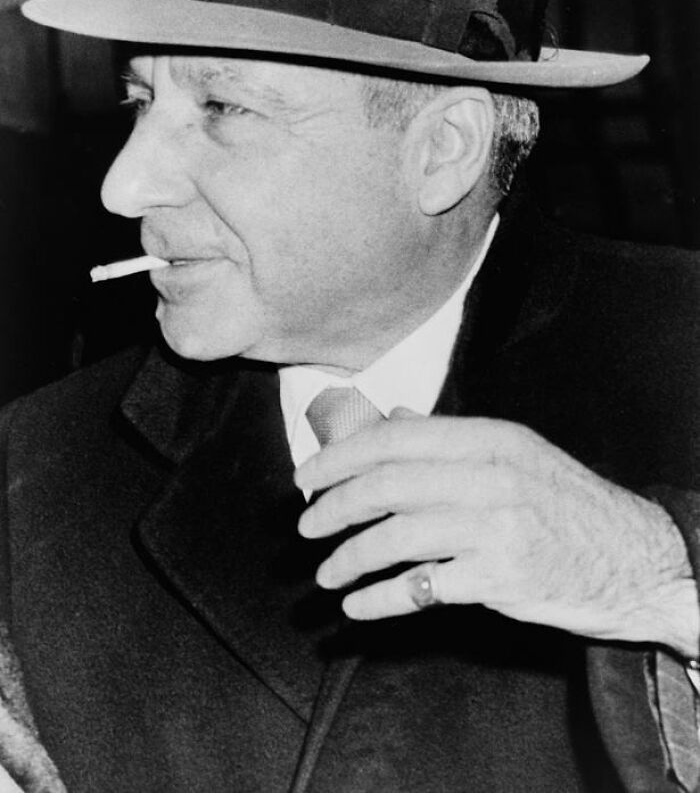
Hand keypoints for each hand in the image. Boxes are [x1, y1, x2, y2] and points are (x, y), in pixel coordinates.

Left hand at [295, 413, 698, 654]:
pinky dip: (380, 598)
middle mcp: (489, 474)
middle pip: (386, 485)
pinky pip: (421, 587)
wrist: (631, 557)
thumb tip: (391, 417)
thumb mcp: (516, 453)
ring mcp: (496, 526)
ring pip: (396, 536)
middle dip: (333, 506)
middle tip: (305, 525)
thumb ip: (450, 438)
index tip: (306, 477)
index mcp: (488, 437)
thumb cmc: (564, 503)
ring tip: (325, 573)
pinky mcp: (500, 576)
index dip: (340, 457)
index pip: (394, 438)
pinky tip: (359, 605)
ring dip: (349, 557)